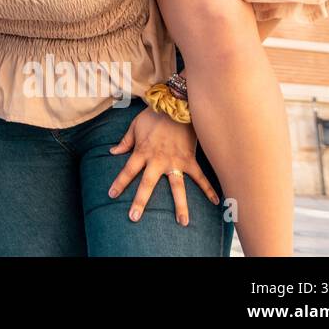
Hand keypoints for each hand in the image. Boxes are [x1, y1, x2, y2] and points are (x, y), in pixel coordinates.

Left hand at [107, 106, 220, 225]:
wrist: (175, 105)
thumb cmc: (154, 115)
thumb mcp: (135, 126)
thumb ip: (125, 141)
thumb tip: (112, 152)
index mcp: (142, 152)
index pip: (127, 171)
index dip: (119, 183)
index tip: (111, 195)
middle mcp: (157, 160)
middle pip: (147, 184)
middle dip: (140, 202)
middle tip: (134, 218)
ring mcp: (175, 161)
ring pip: (176, 187)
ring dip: (180, 205)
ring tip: (183, 222)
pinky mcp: (189, 159)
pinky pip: (200, 177)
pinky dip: (208, 189)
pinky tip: (216, 203)